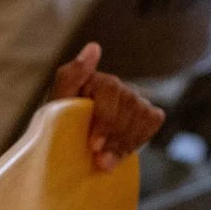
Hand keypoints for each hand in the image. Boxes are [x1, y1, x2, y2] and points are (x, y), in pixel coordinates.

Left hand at [48, 42, 165, 168]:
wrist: (66, 149)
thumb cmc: (59, 126)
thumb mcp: (57, 103)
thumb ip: (71, 75)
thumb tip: (94, 47)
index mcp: (97, 79)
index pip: (111, 89)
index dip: (105, 119)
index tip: (93, 145)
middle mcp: (119, 86)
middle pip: (130, 104)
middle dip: (115, 136)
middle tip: (99, 160)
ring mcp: (135, 100)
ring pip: (142, 114)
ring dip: (125, 143)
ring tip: (106, 162)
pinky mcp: (146, 115)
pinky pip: (152, 121)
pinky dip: (139, 139)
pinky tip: (119, 153)